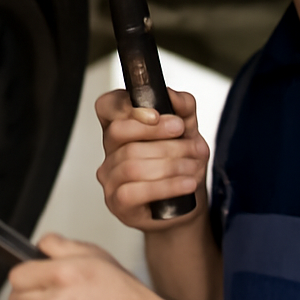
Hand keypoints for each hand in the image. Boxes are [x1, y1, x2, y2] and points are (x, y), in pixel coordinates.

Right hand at [95, 86, 208, 230]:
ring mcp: (110, 178)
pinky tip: (186, 184)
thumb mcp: (189, 132)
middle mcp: (109, 150)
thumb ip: (183, 107)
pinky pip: (135, 191)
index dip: (125, 106)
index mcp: (121, 127)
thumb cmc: (182, 166)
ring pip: (130, 163)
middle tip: (182, 134)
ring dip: (169, 163)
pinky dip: (166, 186)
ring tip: (193, 165)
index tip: (156, 114)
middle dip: (156, 133)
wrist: (189, 204)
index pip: (106, 106)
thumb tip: (172, 95)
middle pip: (118, 132)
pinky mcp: (118, 203)